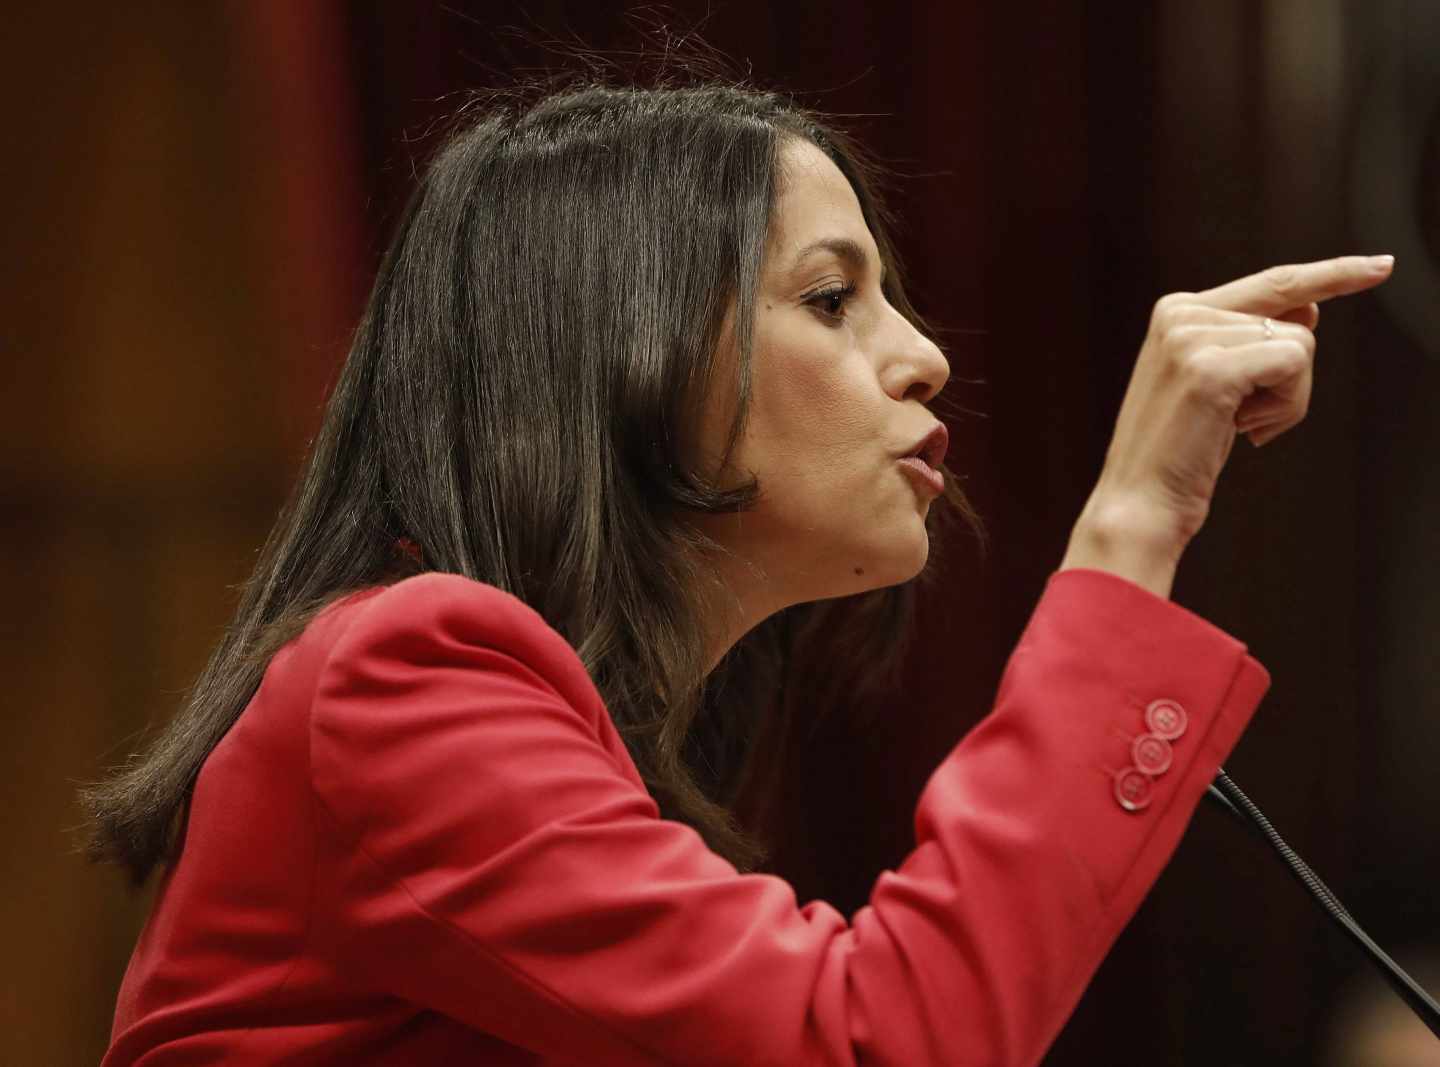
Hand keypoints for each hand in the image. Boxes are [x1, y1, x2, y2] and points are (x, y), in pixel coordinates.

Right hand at [1089, 254, 1395, 552]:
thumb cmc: (1179, 450)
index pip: (1271, 284)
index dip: (1331, 274)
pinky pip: (1294, 363)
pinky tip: (1246, 430)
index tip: (1381, 266)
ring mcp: (1191, 338)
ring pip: (1299, 343)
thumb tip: (1311, 309)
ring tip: (1239, 428)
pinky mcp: (1209, 368)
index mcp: (1177, 311)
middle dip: (1292, 374)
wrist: (1140, 501)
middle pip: (1293, 316)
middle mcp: (1181, 313)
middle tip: (1248, 421)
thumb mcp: (1214, 381)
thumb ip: (1253, 339)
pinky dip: (1288, 405)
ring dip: (1288, 397)